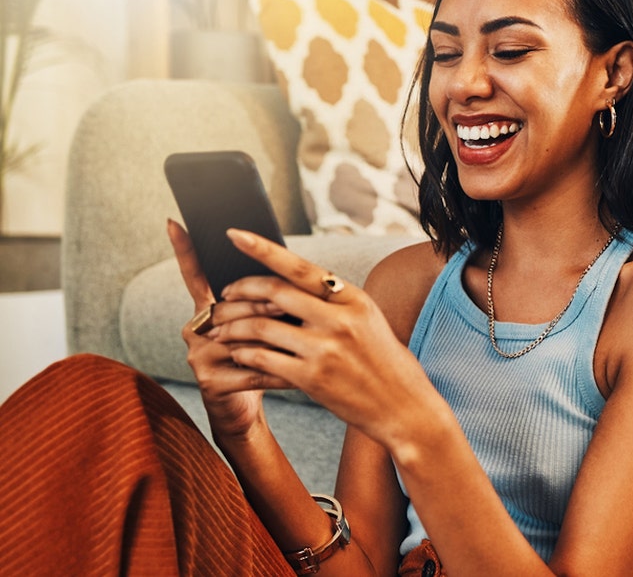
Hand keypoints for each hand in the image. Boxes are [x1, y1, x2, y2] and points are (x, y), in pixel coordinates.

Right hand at [167, 220, 292, 439]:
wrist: (246, 410)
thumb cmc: (262, 359)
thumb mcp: (265, 326)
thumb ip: (268, 299)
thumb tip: (292, 266)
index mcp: (209, 309)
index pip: (195, 274)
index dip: (184, 249)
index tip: (174, 220)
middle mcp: (196, 328)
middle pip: (233, 305)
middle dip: (267, 305)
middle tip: (295, 307)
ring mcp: (199, 354)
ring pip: (242, 335)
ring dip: (276, 336)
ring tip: (304, 338)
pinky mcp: (210, 381)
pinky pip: (252, 368)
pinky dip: (280, 370)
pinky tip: (300, 374)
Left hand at [211, 228, 435, 447]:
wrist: (402, 406)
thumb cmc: (383, 361)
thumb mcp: (368, 320)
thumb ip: (334, 302)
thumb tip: (291, 283)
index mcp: (353, 299)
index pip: (300, 266)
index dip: (263, 249)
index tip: (235, 234)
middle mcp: (339, 320)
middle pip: (274, 292)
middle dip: (240, 290)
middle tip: (223, 295)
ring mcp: (324, 349)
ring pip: (260, 327)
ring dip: (233, 326)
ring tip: (221, 330)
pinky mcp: (311, 378)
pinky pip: (262, 359)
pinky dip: (243, 354)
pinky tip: (237, 354)